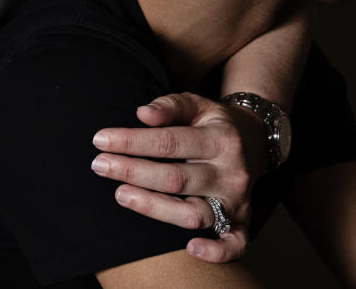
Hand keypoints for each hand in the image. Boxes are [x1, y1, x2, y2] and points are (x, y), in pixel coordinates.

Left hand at [90, 92, 267, 261]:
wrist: (257, 141)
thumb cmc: (214, 123)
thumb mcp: (197, 104)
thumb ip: (170, 105)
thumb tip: (142, 113)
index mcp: (220, 139)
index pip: (169, 142)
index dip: (132, 141)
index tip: (100, 140)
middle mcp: (231, 172)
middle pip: (176, 179)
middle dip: (132, 171)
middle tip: (99, 165)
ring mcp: (237, 201)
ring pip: (193, 214)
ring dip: (154, 208)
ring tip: (121, 194)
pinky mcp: (242, 222)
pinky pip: (235, 245)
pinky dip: (216, 252)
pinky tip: (190, 248)